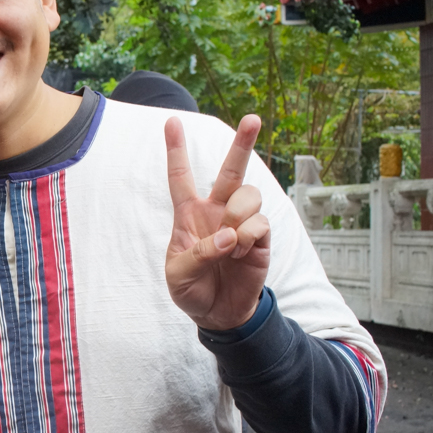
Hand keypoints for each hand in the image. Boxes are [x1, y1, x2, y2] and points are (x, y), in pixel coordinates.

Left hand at [164, 114, 269, 330]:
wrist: (218, 313)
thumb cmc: (192, 289)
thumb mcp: (179, 275)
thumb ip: (198, 253)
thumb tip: (229, 235)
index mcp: (189, 215)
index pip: (181, 177)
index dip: (176, 150)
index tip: (172, 122)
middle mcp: (217, 211)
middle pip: (231, 170)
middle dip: (243, 143)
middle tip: (253, 118)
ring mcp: (241, 222)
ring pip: (249, 195)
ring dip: (238, 216)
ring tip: (230, 243)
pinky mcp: (260, 238)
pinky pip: (260, 223)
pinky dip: (248, 239)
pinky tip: (240, 255)